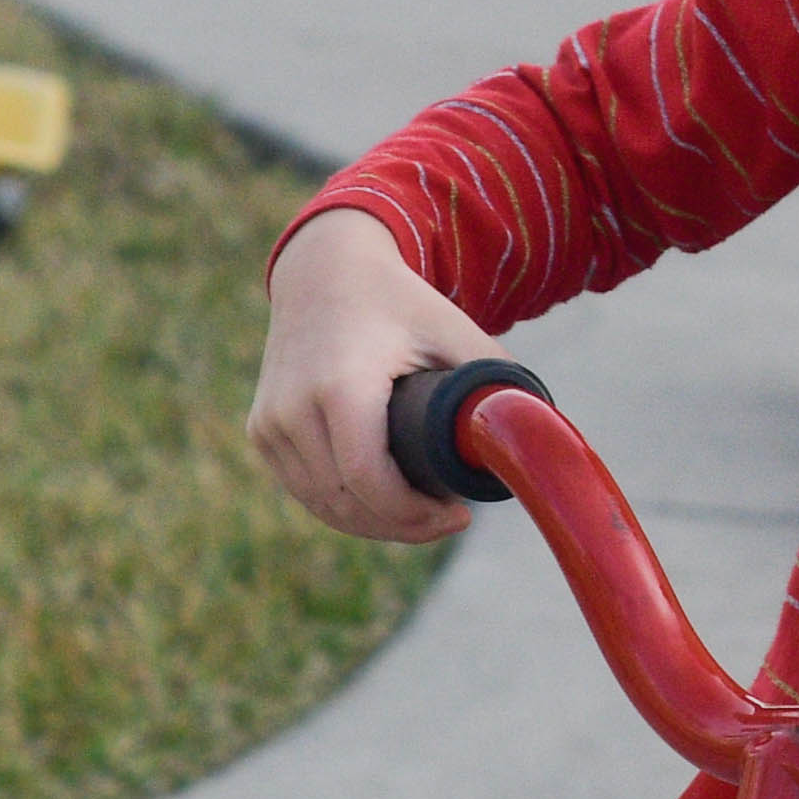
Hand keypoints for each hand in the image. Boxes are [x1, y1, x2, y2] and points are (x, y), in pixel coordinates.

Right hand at [247, 210, 507, 544]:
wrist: (324, 271)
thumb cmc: (399, 304)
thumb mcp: (454, 330)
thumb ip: (495, 378)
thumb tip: (536, 434)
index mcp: (339, 387)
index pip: (369, 483)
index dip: (417, 516)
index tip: (458, 516)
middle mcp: (292, 409)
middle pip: (347, 503)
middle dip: (403, 526)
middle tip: (448, 520)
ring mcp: (269, 423)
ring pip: (324, 505)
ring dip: (375, 523)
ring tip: (423, 514)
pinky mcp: (261, 431)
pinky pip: (306, 491)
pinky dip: (345, 506)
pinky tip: (384, 507)